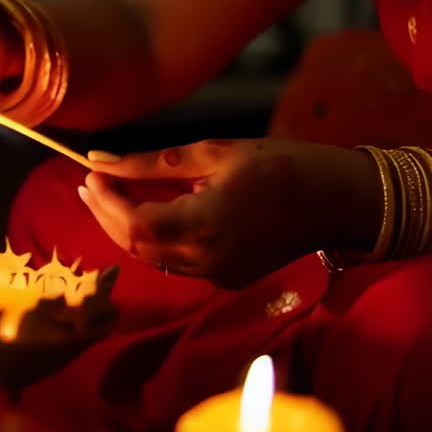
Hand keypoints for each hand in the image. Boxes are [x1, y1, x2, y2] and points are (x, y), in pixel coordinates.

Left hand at [77, 139, 379, 288]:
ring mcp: (216, 275)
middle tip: (91, 186)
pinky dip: (156, 239)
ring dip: (128, 229)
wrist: (340, 202)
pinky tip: (151, 212)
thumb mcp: (216, 153)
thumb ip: (153, 163)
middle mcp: (205, 259)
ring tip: (113, 196)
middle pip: (136, 247)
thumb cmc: (282, 165)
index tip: (91, 177)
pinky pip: (177, 262)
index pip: (133, 224)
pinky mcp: (226, 278)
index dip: (106, 204)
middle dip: (107, 216)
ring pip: (153, 259)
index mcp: (204, 224)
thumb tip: (100, 161)